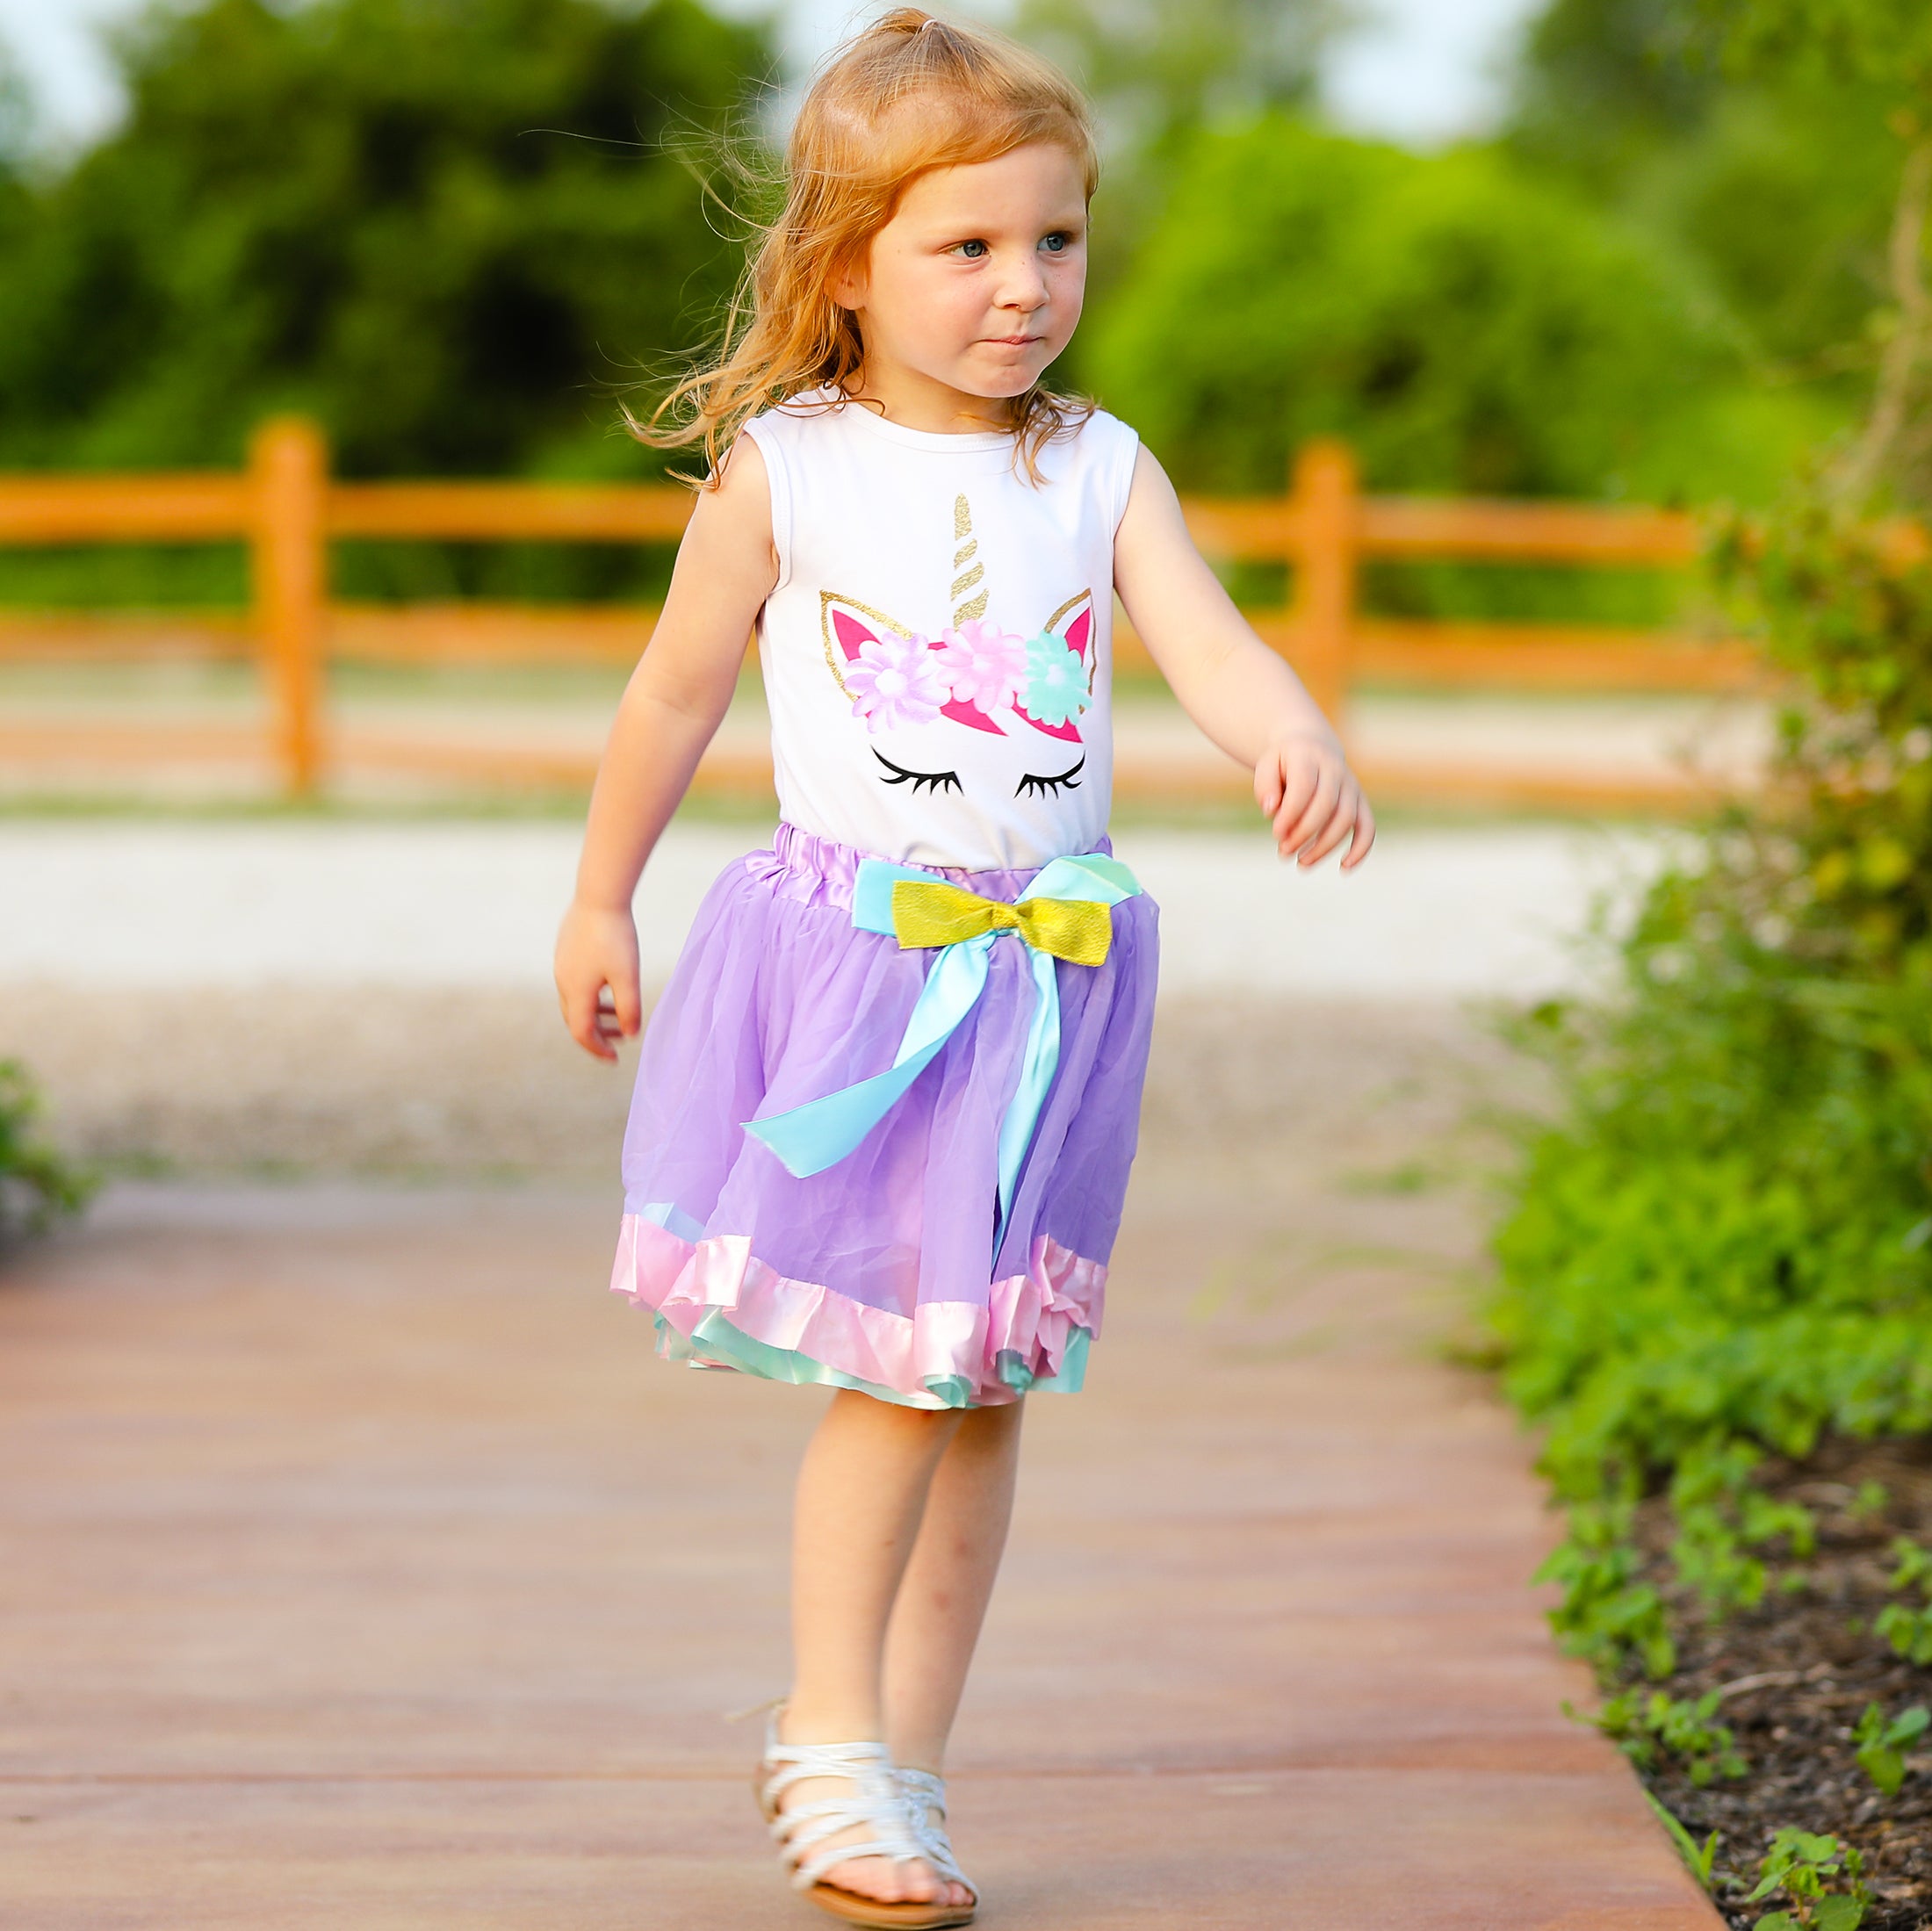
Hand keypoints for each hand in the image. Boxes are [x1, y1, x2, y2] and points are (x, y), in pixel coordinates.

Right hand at [555, 899, 641, 1061]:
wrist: (599, 896)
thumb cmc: (616, 937)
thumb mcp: (628, 977)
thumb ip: (629, 1009)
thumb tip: (630, 1035)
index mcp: (576, 992)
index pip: (582, 1033)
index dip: (598, 1049)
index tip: (615, 1059)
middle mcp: (563, 981)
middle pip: (575, 1019)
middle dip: (597, 1034)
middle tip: (620, 1040)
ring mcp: (562, 965)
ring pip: (575, 1001)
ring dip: (596, 1014)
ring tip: (619, 1016)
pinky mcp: (565, 951)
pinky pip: (575, 983)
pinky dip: (591, 996)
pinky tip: (610, 987)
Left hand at [1255, 731, 1375, 869]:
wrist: (1311, 746)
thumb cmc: (1283, 763)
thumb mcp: (1266, 766)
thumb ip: (1265, 787)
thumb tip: (1270, 811)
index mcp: (1309, 758)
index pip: (1304, 788)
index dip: (1291, 814)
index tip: (1276, 834)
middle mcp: (1335, 770)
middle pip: (1326, 805)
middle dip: (1304, 833)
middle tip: (1284, 852)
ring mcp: (1351, 786)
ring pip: (1346, 819)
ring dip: (1324, 846)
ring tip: (1301, 863)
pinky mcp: (1360, 802)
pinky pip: (1368, 827)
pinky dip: (1360, 849)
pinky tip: (1344, 868)